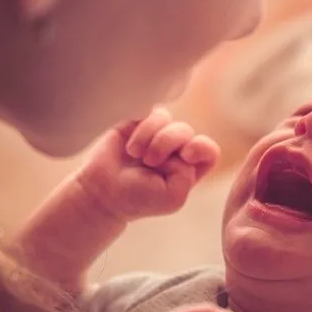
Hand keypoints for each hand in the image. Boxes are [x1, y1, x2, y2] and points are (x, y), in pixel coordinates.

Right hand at [75, 108, 219, 221]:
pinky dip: (143, 130)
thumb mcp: (173, 197)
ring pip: (168, 121)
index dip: (201, 147)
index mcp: (189, 169)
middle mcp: (176, 150)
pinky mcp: (139, 122)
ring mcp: (158, 134)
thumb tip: (179, 147)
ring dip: (152, 138)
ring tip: (137, 155)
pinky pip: (151, 114)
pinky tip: (131, 147)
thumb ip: (188, 174)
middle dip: (168, 144)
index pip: (208, 150)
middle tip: (151, 161)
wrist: (103, 191)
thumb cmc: (138, 198)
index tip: (186, 155)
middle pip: (187, 133)